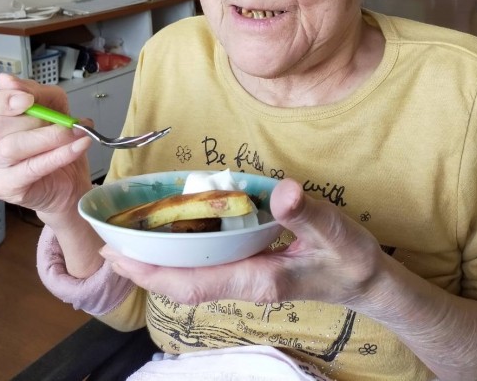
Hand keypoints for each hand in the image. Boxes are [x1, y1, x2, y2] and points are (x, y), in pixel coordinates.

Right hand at [0, 74, 91, 215]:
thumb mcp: (51, 105)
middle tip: (58, 120)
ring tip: (75, 131)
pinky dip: (60, 154)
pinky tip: (78, 145)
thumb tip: (7, 80)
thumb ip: (34, 92)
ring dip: (50, 136)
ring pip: (12, 147)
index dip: (1, 101)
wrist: (69, 177)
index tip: (27, 100)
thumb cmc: (55, 140)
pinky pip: (33, 168)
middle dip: (30, 119)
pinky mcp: (7, 187)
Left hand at [100, 178, 384, 306]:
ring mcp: (249, 279)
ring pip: (193, 278)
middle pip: (183, 284)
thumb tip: (282, 192)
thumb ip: (307, 213)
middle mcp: (247, 283)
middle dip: (144, 270)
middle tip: (109, 247)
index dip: (152, 272)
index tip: (119, 258)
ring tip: (132, 242)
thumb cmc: (352, 258)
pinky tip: (178, 238)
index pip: (194, 281)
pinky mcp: (254, 271)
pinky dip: (184, 256)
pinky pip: (209, 269)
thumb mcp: (335, 232)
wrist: (367, 282)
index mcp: (259, 276)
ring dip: (160, 264)